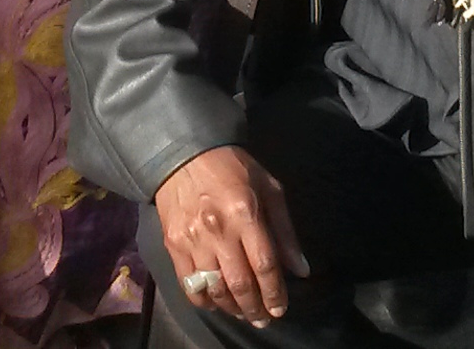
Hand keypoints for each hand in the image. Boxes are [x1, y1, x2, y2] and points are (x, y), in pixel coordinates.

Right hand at [154, 146, 305, 325]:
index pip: (265, 265)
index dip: (275, 293)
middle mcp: (218, 230)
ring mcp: (192, 240)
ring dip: (233, 308)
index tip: (281, 309)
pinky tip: (218, 303)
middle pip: (240, 283)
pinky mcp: (172, 246)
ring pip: (215, 289)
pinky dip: (205, 301)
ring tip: (244, 314)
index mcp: (245, 213)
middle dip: (256, 308)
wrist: (183, 154)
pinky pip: (189, 285)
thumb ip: (285, 230)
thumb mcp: (269, 188)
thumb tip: (300, 269)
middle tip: (264, 319)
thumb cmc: (233, 168)